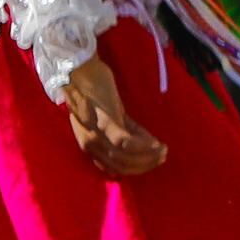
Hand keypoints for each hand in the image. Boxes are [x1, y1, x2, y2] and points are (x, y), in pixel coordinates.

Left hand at [62, 55, 169, 177]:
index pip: (115, 168)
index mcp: (89, 145)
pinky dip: (142, 146)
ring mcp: (96, 135)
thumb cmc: (92, 91)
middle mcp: (91, 145)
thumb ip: (125, 130)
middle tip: (162, 157)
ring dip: (147, 157)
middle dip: (145, 164)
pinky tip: (155, 143)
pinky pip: (125, 142)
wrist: (77, 71)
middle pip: (121, 166)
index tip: (154, 162)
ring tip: (162, 150)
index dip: (137, 168)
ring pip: (124, 157)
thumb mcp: (108, 116)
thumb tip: (148, 143)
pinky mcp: (104, 123)